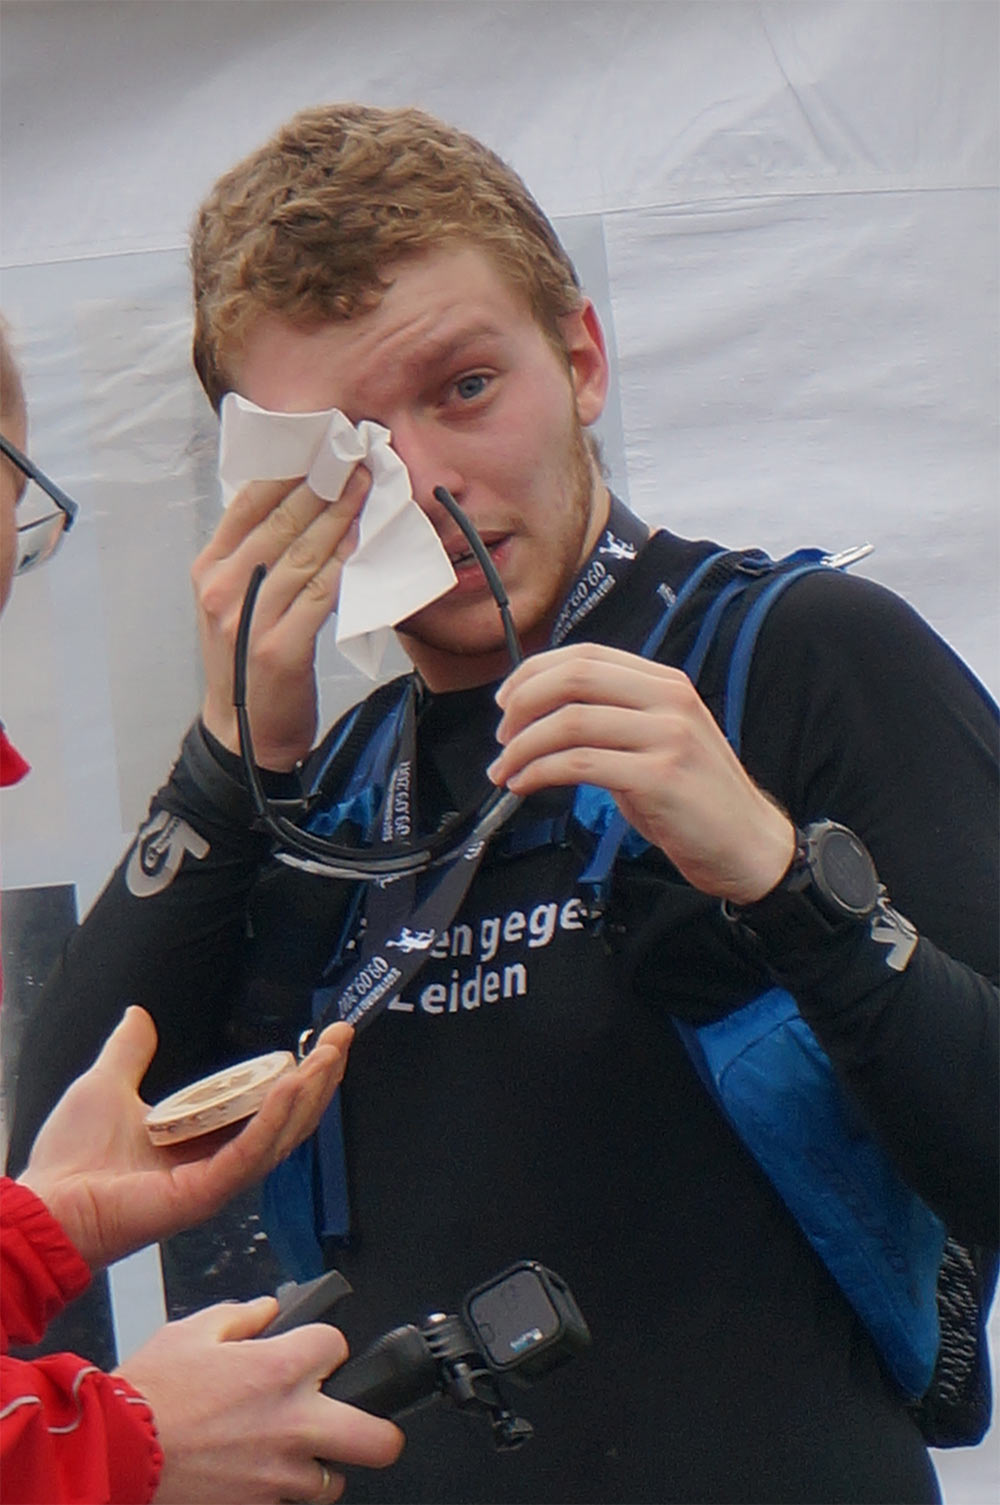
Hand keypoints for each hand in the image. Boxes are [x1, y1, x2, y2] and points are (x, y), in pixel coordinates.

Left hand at [19, 1007, 353, 1269]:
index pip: (267, 1107)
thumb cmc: (68, 1162)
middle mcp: (218, 1164)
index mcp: (202, 1142)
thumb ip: (128, 1051)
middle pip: (288, 1120)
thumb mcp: (105, 1084)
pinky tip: (290, 1085)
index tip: (320, 1039)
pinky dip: (272, 1119)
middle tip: (341, 1037)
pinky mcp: (205, 1193)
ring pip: (281, 1135)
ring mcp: (216, 1181)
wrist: (45, 1205)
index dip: (299, 1074)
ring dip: (310, 1093)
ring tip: (329, 1056)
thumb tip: (137, 1015)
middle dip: (321, 1077)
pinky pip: (250, 1152)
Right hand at [118, 1298, 403, 1503]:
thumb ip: (242, 1316)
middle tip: (356, 1420)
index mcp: (281, 1370)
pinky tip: (260, 1476)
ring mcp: (279, 1476)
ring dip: (318, 1466)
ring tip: (293, 1453)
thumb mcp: (192, 1332)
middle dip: (376, 1427)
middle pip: (379, 1438)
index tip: (312, 1354)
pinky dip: (281, 1493)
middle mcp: (293, 1424)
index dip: (324, 1347)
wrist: (114, 1454)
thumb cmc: (147, 1395)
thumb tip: (268, 1311)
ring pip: (333, 1481)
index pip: (338, 1345)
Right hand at [192, 466, 369, 769]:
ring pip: (302, 552)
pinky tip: (360, 542)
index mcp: (209, 570)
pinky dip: (341, 564)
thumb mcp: (235, 603)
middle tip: (355, 453)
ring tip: (365, 486)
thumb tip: (297, 504)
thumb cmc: (245, 663)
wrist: (242, 738)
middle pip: (278, 521)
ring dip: (339, 515)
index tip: (320, 440)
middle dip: (321, 482)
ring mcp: (249, 618)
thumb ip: (255, 557)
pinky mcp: (280, 647)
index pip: (246, 502)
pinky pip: (318, 594)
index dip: (287, 468)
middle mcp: (223, 589)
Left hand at [489, 643, 794, 902]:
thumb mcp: (656, 741)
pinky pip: (579, 763)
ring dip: (523, 746)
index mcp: (664, 683)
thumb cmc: (694, 799)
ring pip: (570, 722)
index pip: (586, 655)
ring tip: (505, 770)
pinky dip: (540, 772)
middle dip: (522, 705)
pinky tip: (526, 785)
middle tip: (502, 737)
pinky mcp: (659, 777)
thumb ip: (612, 719)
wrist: (747, 845)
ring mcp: (667, 736)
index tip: (505, 701)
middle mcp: (669, 700)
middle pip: (574, 679)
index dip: (534, 672)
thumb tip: (541, 714)